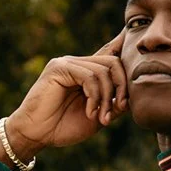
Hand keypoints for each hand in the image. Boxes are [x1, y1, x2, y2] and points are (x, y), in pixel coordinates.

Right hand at [5, 29, 128, 155]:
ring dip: (107, 98)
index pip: (110, 54)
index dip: (123, 45)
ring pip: (103, 70)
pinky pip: (89, 76)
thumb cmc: (63, 127)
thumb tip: (132, 97)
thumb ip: (114, 105)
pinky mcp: (59, 68)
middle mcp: (78, 63)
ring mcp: (68, 63)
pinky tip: (90, 111)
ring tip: (101, 118)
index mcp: (87, 73)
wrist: (36, 135)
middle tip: (117, 110)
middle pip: (113, 62)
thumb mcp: (97, 117)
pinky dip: (95, 96)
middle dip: (122, 87)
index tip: (133, 36)